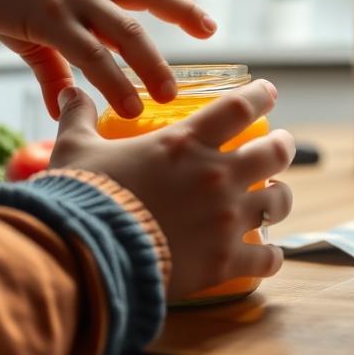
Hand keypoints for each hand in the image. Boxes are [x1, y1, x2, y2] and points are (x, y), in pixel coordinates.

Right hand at [0, 0, 215, 118]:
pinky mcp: (49, 16)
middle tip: (208, 36)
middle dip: (183, 17)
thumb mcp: (42, 7)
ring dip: (150, 65)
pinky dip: (111, 82)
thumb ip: (59, 61)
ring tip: (166, 95)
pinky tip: (125, 104)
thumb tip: (63, 107)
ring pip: (126, 31)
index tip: (202, 20)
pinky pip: (90, 54)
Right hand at [49, 80, 293, 300]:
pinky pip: (267, 258)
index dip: (260, 96)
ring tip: (276, 197)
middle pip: (274, 151)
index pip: (238, 107)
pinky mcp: (224, 262)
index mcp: (185, 143)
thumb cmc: (82, 198)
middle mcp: (216, 176)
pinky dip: (272, 256)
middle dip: (283, 145)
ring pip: (278, 201)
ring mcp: (225, 220)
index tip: (269, 92)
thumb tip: (70, 92)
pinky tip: (270, 255)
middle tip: (282, 144)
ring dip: (280, 197)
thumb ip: (79, 118)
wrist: (85, 257)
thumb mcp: (75, 149)